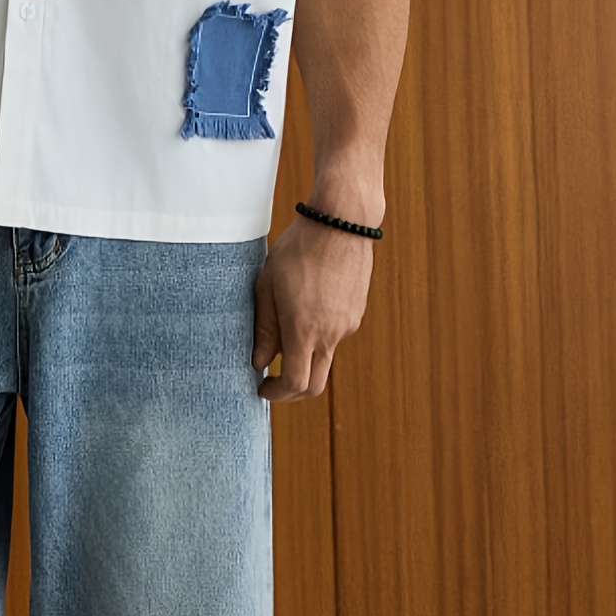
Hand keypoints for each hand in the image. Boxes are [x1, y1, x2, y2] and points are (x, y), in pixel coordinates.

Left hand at [251, 212, 373, 401]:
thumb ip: (264, 328)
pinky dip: (318, 333)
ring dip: (304, 354)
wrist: (340, 221)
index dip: (277, 394)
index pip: (295, 384)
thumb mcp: (268, 284)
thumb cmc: (298, 249)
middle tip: (273, 381)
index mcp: (305, 329)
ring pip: (324, 356)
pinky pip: (335, 334)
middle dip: (292, 390)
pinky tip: (306, 302)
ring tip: (285, 321)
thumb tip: (259, 362)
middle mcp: (331, 334)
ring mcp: (348, 324)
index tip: (262, 387)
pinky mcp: (356, 312)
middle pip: (315, 384)